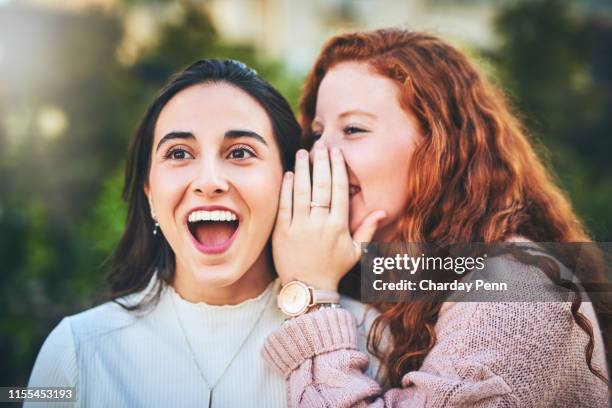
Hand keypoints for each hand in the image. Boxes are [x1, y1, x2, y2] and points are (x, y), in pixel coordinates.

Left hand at [272, 141, 385, 290]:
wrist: (308, 288)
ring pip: (302, 191)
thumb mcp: (356, 252)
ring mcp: (299, 227)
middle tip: (320, 144)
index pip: (339, 190)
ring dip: (302, 169)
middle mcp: (320, 223)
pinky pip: (284, 205)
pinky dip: (286, 188)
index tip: (336, 152)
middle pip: (322, 185)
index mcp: (339, 226)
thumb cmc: (333, 268)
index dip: (338, 168)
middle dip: (321, 162)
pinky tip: (288, 174)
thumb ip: (368, 229)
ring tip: (303, 153)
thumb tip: (383, 211)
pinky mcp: (282, 232)